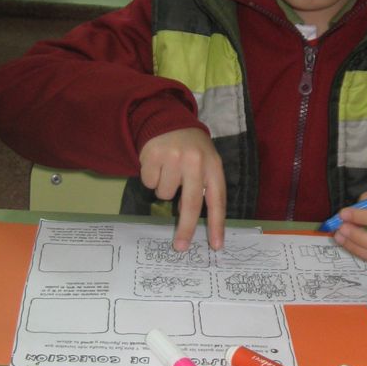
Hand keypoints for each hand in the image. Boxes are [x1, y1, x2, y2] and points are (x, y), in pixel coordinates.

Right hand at [139, 129, 225, 251]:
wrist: (168, 119)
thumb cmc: (192, 148)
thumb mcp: (206, 162)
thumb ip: (203, 186)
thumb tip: (187, 215)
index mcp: (213, 165)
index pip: (217, 200)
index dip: (217, 224)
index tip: (215, 245)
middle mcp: (195, 161)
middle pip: (191, 204)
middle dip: (186, 229)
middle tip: (180, 247)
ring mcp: (173, 157)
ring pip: (164, 194)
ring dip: (164, 189)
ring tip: (168, 170)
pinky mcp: (153, 155)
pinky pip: (149, 183)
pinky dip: (151, 178)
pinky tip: (157, 164)